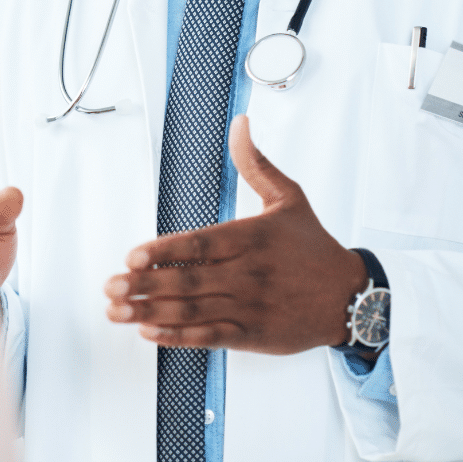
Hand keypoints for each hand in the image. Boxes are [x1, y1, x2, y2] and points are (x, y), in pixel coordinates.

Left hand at [102, 115, 366, 354]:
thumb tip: (239, 124)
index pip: (198, 244)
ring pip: (193, 310)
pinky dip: (179, 337)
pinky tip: (151, 333)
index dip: (163, 252)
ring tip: (117, 311)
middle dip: (145, 285)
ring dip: (151, 312)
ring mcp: (250, 306)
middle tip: (110, 286)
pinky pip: (211, 337)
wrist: (352, 296)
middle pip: (188, 280)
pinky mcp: (254, 335)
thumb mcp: (289, 198)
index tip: (131, 256)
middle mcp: (247, 273)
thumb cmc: (314, 246)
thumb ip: (256, 164)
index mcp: (251, 238)